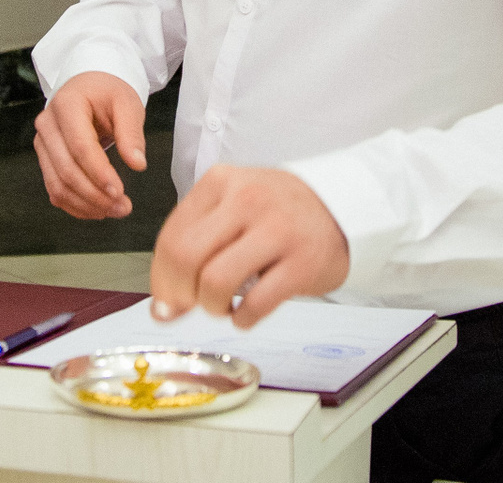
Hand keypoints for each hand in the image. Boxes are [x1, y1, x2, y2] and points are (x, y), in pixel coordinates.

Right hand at [33, 71, 146, 218]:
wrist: (89, 85)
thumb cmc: (107, 92)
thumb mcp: (127, 103)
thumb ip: (131, 133)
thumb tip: (137, 163)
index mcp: (67, 105)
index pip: (80, 146)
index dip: (99, 173)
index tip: (119, 191)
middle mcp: (48, 125)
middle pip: (66, 169)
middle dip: (95, 194)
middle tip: (123, 207)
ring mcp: (43, 143)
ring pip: (57, 185)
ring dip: (86, 204)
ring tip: (115, 210)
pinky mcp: (46, 159)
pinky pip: (55, 189)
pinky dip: (76, 205)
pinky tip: (98, 209)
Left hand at [148, 166, 348, 327]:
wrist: (341, 207)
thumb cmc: (277, 212)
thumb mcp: (232, 207)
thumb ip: (195, 245)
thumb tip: (163, 307)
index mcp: (220, 181)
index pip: (171, 236)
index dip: (161, 277)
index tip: (166, 299)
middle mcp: (246, 200)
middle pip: (185, 257)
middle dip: (180, 294)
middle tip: (190, 305)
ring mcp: (277, 229)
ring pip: (215, 281)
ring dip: (212, 307)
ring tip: (223, 307)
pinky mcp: (303, 262)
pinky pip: (257, 303)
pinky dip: (243, 319)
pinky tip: (246, 314)